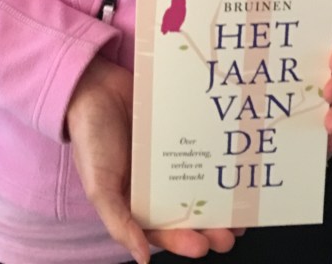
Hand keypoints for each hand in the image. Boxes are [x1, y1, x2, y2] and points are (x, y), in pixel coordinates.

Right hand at [66, 56, 242, 262]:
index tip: (204, 246)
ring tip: (240, 207)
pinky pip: (202, 146)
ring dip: (219, 196)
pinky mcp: (182, 129)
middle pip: (188, 210)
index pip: (163, 230)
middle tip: (232, 234)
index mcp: (135, 200)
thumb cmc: (90, 138)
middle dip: (210, 226)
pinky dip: (217, 156)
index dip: (184, 241)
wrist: (95, 85)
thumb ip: (119, 223)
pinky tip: (233, 163)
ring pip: (200, 180)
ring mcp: (171, 154)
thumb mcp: (99, 186)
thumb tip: (141, 259)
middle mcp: (157, 181)